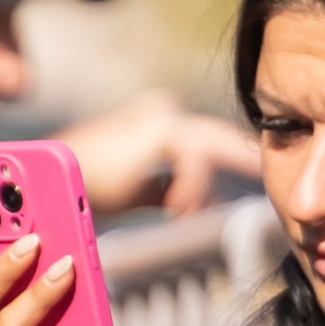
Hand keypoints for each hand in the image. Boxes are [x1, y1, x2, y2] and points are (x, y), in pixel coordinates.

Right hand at [70, 90, 260, 217]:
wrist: (56, 179)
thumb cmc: (87, 185)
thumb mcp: (136, 188)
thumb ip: (164, 188)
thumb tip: (188, 203)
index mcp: (158, 120)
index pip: (209, 138)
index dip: (234, 155)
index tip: (256, 173)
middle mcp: (164, 111)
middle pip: (222, 135)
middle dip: (245, 156)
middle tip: (268, 174)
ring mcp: (163, 116)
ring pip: (212, 149)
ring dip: (205, 188)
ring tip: (191, 214)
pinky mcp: (161, 130)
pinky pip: (196, 163)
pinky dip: (191, 190)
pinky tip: (180, 210)